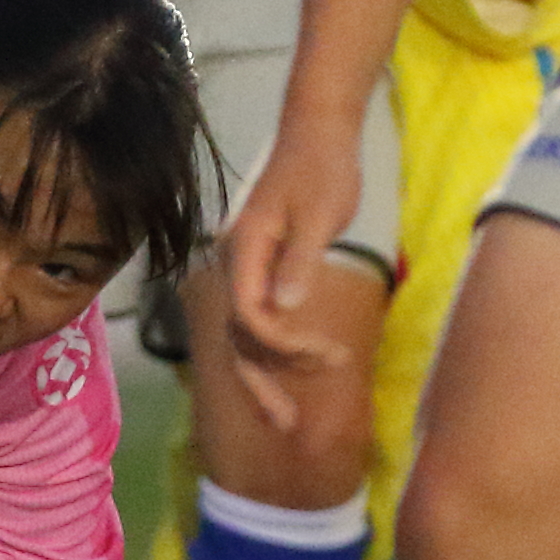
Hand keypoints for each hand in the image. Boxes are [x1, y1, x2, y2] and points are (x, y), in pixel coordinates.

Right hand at [214, 139, 367, 442]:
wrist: (317, 133)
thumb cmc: (322, 168)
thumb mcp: (320, 213)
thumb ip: (299, 261)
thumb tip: (282, 308)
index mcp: (245, 247)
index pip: (248, 312)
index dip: (280, 344)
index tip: (324, 357)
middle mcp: (234, 261)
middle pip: (236, 334)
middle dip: (260, 382)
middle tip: (287, 426)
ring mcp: (243, 266)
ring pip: (244, 333)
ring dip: (270, 371)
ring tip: (293, 412)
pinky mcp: (258, 268)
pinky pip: (256, 319)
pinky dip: (272, 349)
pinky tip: (291, 371)